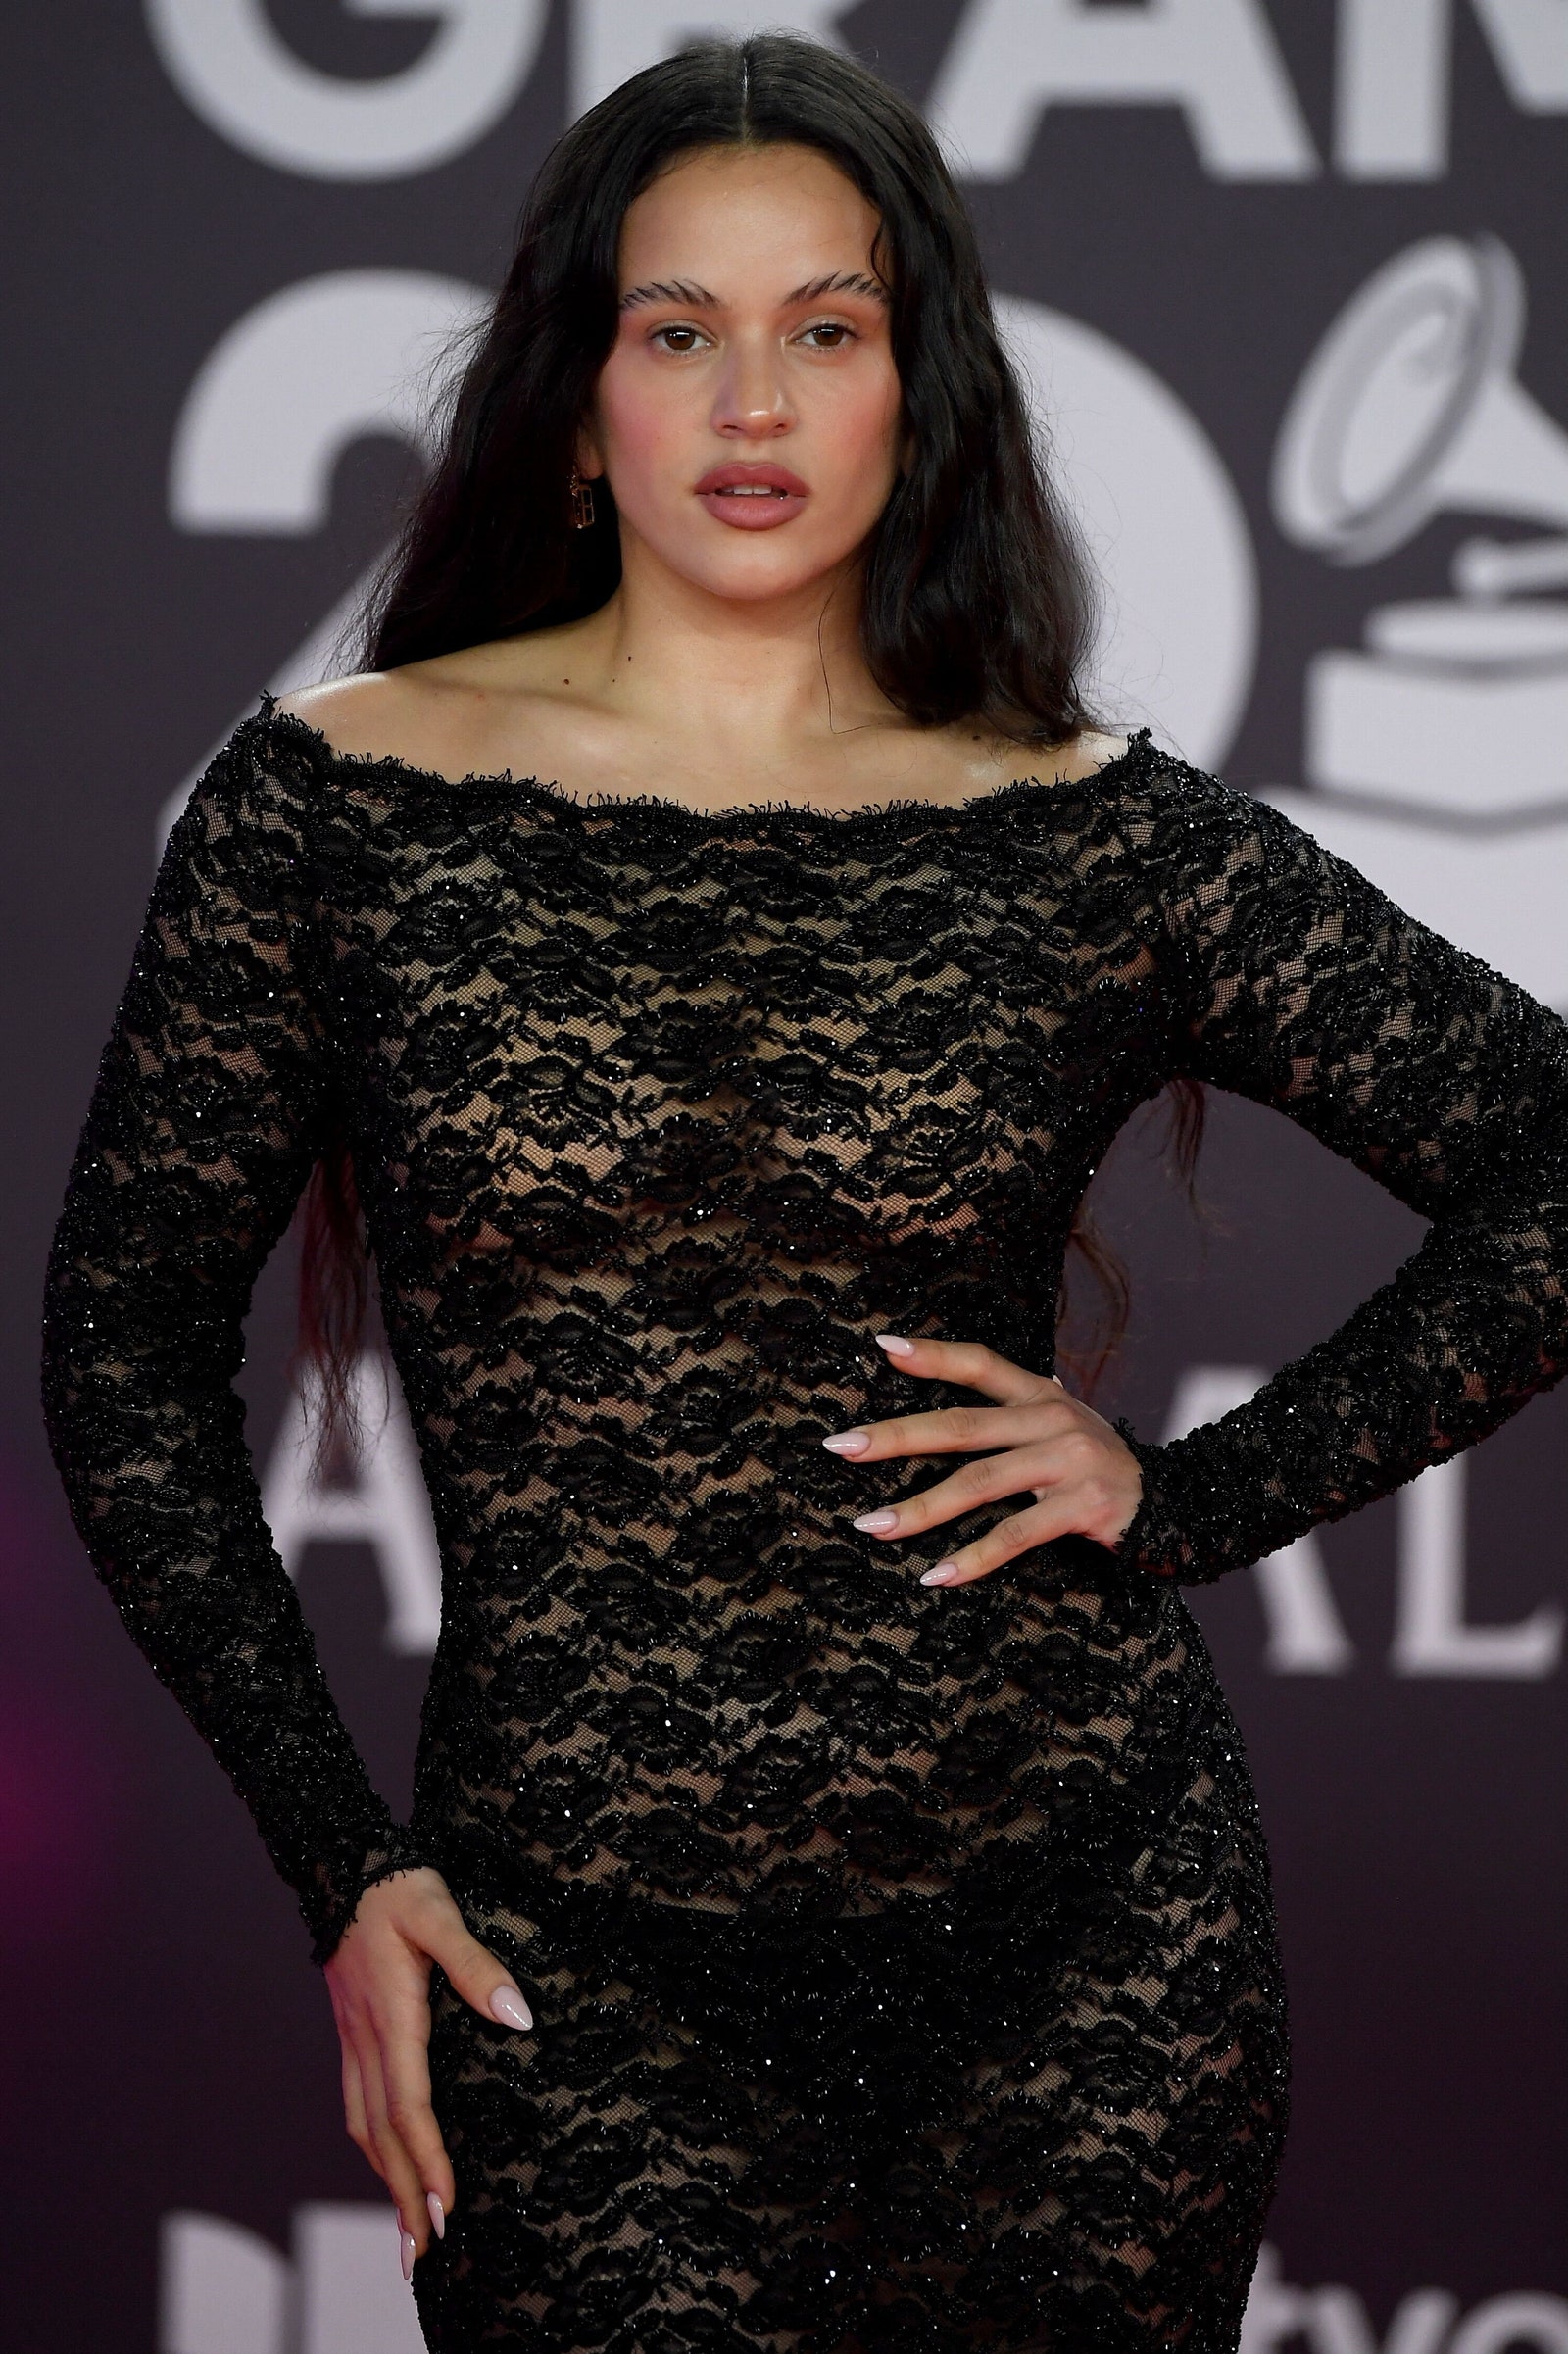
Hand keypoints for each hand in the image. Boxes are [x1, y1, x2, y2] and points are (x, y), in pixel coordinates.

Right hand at [323, 1866, 533, 2275]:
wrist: (344, 1867)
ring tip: (407, 2231)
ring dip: (386, 2181)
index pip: (410, 2106)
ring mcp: (354, 2040)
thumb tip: (518, 2016)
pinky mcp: (352, 2035)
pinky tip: (386, 2164)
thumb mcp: (442, 1913)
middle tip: (425, 2255)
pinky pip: (357, 2105)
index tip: (448, 2209)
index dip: (428, 2162)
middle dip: (405, 2197)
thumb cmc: (400, 1888)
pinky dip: (373, 2147)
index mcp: (391, 2017)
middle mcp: (367, 2039)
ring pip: (365, 2126)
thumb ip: (477, 1964)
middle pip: (383, 2135)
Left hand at [824, 1334, 1141, 1585]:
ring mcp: (1070, 1461)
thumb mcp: (1066, 1425)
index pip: (980, 1364)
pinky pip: (1016, 1535)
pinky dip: (972, 1558)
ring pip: (979, 1483)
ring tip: (873, 1526)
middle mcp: (1052, 1419)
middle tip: (842, 1447)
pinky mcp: (1084, 1506)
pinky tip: (936, 1575)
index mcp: (1042, 1396)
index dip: (933, 1355)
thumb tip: (968, 1376)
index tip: (881, 1348)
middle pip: (961, 1425)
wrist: (1179, 1505)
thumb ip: (1021, 1407)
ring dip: (920, 1509)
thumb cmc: (1104, 1470)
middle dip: (896, 1437)